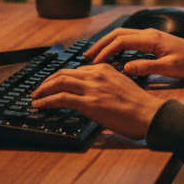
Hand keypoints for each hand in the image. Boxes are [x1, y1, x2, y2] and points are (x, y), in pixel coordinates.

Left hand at [30, 64, 164, 139]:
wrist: (148, 114)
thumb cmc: (139, 106)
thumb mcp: (120, 86)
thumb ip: (104, 85)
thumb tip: (91, 94)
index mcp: (104, 69)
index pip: (76, 70)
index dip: (61, 78)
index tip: (54, 85)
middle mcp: (96, 75)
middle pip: (63, 74)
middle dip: (47, 82)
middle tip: (38, 90)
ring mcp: (91, 88)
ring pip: (58, 83)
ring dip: (43, 90)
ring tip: (35, 97)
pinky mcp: (88, 103)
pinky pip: (60, 99)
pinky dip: (46, 101)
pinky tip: (39, 105)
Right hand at [86, 28, 183, 79]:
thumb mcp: (169, 68)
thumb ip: (146, 67)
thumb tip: (125, 68)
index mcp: (151, 39)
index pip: (121, 41)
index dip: (106, 51)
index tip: (95, 62)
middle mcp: (149, 34)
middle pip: (118, 34)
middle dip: (101, 44)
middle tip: (87, 56)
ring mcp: (151, 36)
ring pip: (123, 35)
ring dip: (108, 43)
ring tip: (95, 55)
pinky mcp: (153, 41)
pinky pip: (130, 40)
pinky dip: (117, 45)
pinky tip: (113, 55)